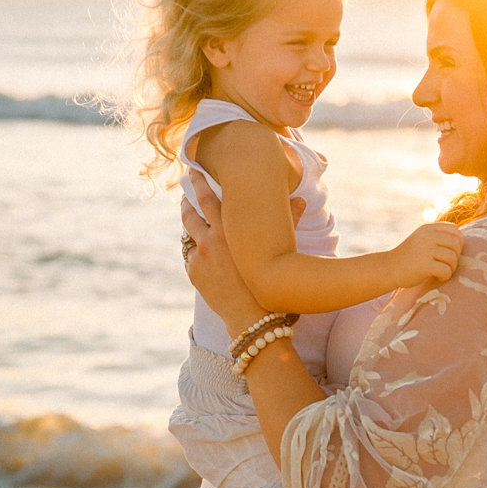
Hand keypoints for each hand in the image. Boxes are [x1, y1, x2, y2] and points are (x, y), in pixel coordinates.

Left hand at [180, 172, 305, 334]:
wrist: (252, 315)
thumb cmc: (271, 279)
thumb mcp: (279, 247)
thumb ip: (288, 220)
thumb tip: (301, 201)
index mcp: (229, 229)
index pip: (208, 198)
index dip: (199, 183)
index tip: (194, 172)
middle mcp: (210, 240)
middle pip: (190, 213)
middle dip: (187, 199)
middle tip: (185, 190)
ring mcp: (199, 257)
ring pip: (188, 234)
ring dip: (188, 223)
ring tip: (189, 216)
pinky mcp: (194, 272)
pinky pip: (192, 256)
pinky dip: (197, 252)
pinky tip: (204, 252)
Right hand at [387, 221, 464, 285]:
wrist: (388, 268)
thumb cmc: (409, 257)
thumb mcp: (422, 239)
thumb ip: (438, 237)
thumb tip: (462, 241)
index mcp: (429, 228)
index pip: (455, 231)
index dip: (458, 243)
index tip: (449, 253)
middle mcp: (428, 236)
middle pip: (457, 244)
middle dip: (456, 257)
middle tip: (446, 265)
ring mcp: (426, 249)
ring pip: (453, 258)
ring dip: (451, 268)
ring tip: (441, 272)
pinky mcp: (424, 265)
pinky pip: (446, 270)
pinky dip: (444, 276)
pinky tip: (436, 277)